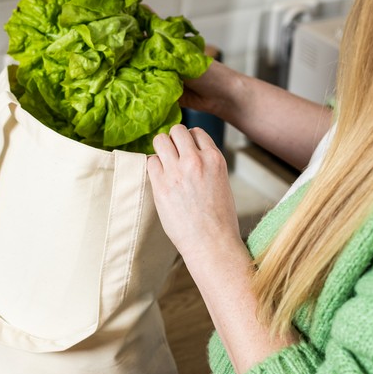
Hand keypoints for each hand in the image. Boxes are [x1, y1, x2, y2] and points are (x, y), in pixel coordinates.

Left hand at [146, 124, 241, 266]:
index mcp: (215, 159)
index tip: (186, 150)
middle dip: (173, 140)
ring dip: (161, 149)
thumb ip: (207, 165)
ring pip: (160, 140)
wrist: (211, 242)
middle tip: (173, 155)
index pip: (196, 132)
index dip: (189, 140)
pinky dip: (153, 167)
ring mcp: (177, 172)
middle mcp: (196, 161)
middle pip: (177, 131)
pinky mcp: (161, 186)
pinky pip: (150, 162)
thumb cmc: (219, 218)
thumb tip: (191, 155)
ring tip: (164, 163)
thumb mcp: (222, 182)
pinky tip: (159, 178)